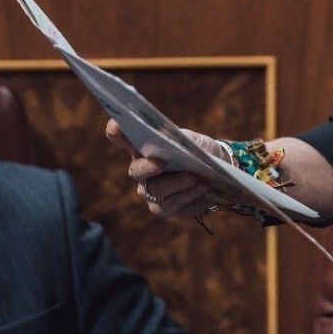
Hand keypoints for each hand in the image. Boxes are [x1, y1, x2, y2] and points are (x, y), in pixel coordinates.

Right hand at [106, 119, 241, 218]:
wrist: (217, 175)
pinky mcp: (162, 208)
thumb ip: (182, 139)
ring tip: (195, 177)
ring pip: (155, 190)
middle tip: (161, 163)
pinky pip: (169, 205)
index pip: (123, 139)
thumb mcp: (195, 141)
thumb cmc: (201, 153)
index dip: (116, 132)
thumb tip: (172, 139)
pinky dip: (187, 195)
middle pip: (135, 171)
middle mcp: (141, 171)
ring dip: (176, 182)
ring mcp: (149, 191)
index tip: (115, 126)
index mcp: (144, 148)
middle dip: (148, 167)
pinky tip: (201, 187)